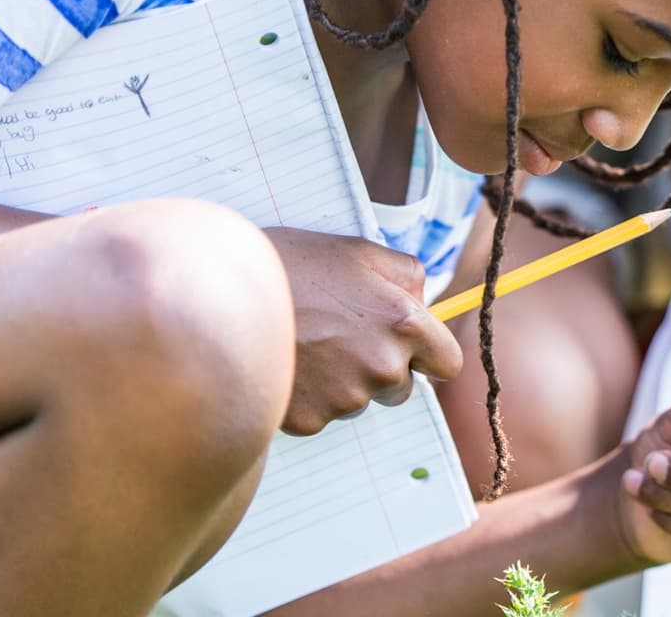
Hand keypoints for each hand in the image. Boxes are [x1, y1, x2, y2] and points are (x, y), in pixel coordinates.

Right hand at [263, 227, 462, 434]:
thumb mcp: (356, 251)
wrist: (221, 296)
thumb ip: (405, 274)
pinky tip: (286, 364)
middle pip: (401, 387)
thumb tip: (423, 299)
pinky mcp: (310, 420)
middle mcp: (383, 367)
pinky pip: (321, 414)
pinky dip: (308, 395)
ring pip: (358, 400)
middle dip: (381, 367)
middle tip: (341, 337)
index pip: (449, 364)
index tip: (413, 349)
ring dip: (342, 381)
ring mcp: (345, 398)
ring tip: (305, 344)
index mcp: (403, 324)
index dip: (429, 355)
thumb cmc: (290, 266)